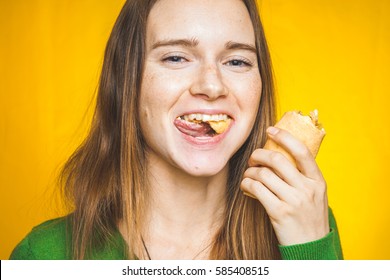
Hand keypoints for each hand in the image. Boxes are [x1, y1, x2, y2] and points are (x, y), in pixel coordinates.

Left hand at [240, 126, 328, 244]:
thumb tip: (282, 153)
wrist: (311, 247)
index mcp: (318, 181)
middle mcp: (307, 189)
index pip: (301, 151)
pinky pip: (256, 189)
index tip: (271, 130)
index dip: (284, 136)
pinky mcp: (278, 212)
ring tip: (249, 174)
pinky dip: (247, 183)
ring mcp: (293, 201)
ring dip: (250, 171)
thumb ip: (303, 176)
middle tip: (253, 157)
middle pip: (277, 160)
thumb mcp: (316, 194)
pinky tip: (247, 185)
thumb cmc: (310, 217)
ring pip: (263, 174)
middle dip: (259, 154)